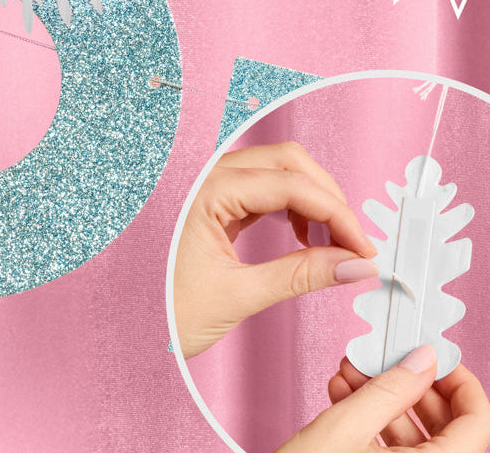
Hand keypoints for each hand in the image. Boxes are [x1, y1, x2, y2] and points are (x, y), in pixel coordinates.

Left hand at [173, 142, 377, 357]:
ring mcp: (209, 186)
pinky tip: (306, 239)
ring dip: (312, 202)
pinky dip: (292, 208)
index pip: (292, 183)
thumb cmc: (162, 312)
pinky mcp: (214, 202)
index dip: (337, 214)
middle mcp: (207, 177)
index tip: (364, 249)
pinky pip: (263, 189)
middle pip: (288, 163)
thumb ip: (301, 276)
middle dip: (328, 199)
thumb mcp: (238, 297)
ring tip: (334, 246)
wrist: (125, 326)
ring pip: (278, 171)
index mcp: (207, 190)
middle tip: (354, 245)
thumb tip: (354, 265)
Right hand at [276, 347, 489, 452]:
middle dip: (411, 384)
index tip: (432, 354)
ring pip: (417, 440)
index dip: (460, 380)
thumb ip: (391, 390)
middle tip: (385, 355)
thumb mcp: (345, 429)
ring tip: (352, 370)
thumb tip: (425, 359)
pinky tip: (344, 394)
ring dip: (385, 399)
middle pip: (448, 427)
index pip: (479, 421)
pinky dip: (374, 423)